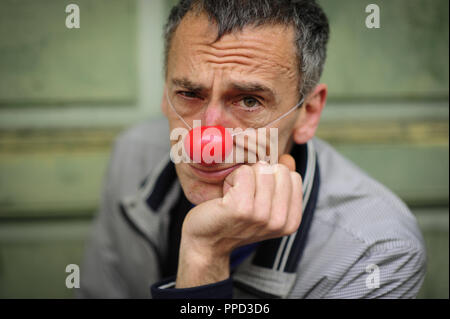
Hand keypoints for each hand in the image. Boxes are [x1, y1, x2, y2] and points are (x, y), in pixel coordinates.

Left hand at [175, 154, 302, 287]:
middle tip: (243, 195)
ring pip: (263, 169)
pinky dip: (232, 177)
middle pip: (280, 171)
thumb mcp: (263, 204)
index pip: (293, 177)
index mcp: (290, 222)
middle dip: (259, 175)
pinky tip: (225, 195)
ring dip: (244, 177)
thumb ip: (280, 181)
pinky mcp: (242, 208)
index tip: (256, 197)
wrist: (205, 243)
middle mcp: (280, 221)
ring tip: (233, 196)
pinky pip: (244, 172)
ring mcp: (261, 216)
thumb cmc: (233, 220)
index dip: (272, 179)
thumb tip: (288, 158)